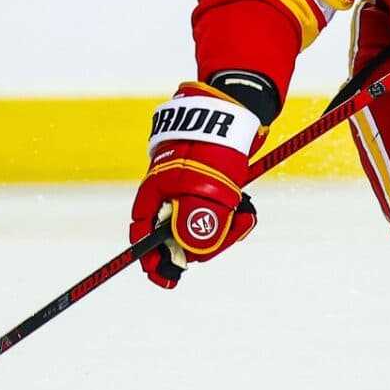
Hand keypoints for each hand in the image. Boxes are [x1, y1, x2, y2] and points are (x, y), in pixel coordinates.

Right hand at [129, 78, 272, 287]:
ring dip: (224, 229)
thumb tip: (189, 254)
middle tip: (227, 237)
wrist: (238, 110)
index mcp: (156, 190)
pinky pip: (220, 214)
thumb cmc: (216, 145)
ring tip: (243, 217)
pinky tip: (247, 211)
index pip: (143, 231)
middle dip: (202, 243)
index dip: (150, 258)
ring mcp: (191, 189)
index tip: (165, 279)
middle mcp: (169, 192)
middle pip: (176, 234)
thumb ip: (196, 223)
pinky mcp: (214, 186)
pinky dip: (234, 217)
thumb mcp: (205, 189)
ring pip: (202, 225)